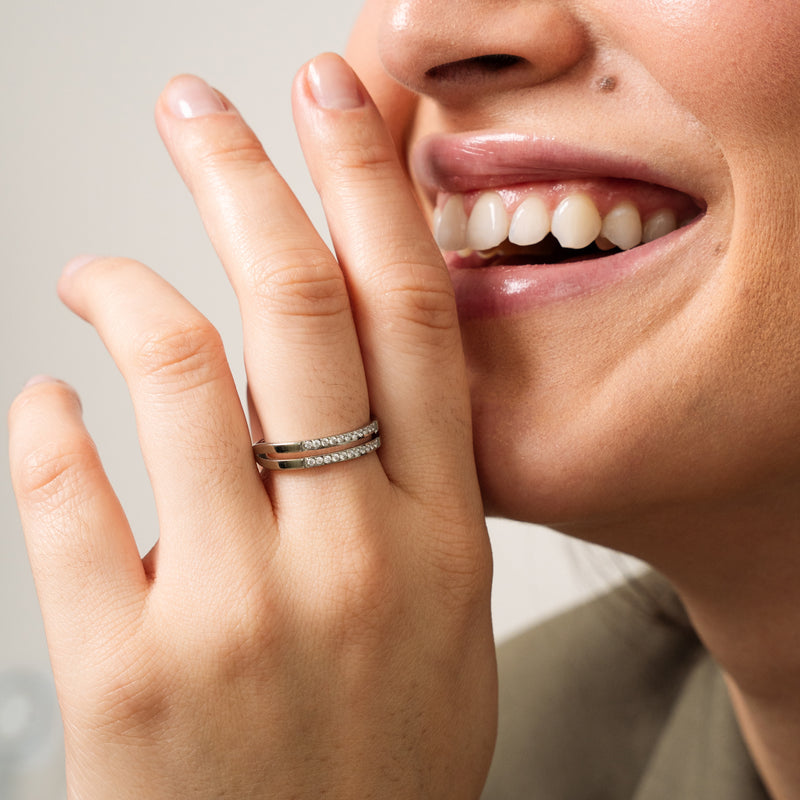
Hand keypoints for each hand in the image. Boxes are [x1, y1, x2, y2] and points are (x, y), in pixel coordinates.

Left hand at [8, 54, 495, 798]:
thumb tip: (340, 380)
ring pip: (176, 374)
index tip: (336, 106)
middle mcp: (349, 557)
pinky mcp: (127, 672)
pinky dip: (44, 424)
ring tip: (97, 275)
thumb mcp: (445, 620)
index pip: (410, 316)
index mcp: (436, 538)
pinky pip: (62, 493)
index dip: (371, 189)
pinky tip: (50, 408)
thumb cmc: (379, 758)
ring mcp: (235, 612)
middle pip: (297, 309)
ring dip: (124, 290)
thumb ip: (409, 496)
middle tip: (202, 112)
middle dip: (243, 179)